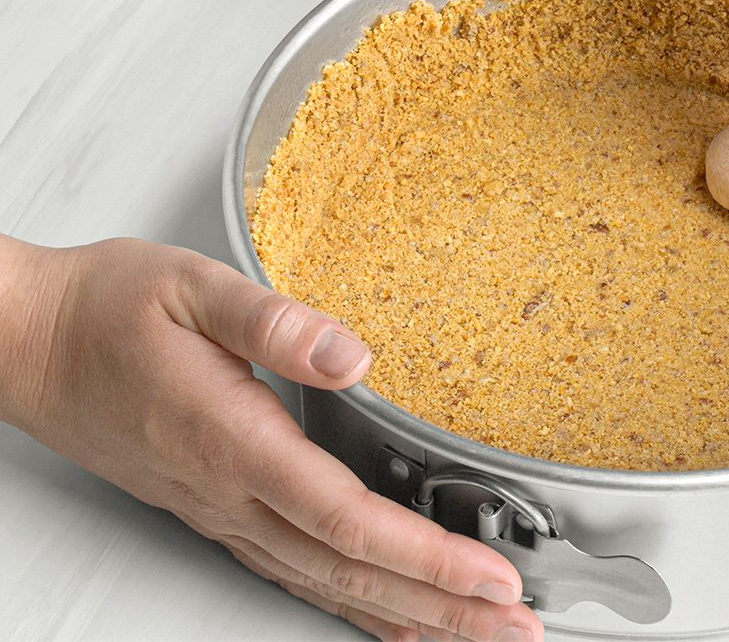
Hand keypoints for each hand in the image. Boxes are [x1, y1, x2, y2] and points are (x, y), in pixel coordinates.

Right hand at [0, 236, 542, 641]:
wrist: (29, 342)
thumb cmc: (104, 310)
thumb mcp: (189, 287)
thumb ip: (271, 320)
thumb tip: (353, 353)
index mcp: (235, 441)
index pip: (347, 520)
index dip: (427, 557)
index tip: (492, 576)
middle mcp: (231, 494)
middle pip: (350, 573)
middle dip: (440, 608)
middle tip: (514, 627)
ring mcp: (222, 513)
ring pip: (325, 587)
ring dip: (407, 618)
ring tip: (475, 637)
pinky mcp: (216, 511)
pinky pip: (295, 574)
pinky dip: (350, 605)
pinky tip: (384, 619)